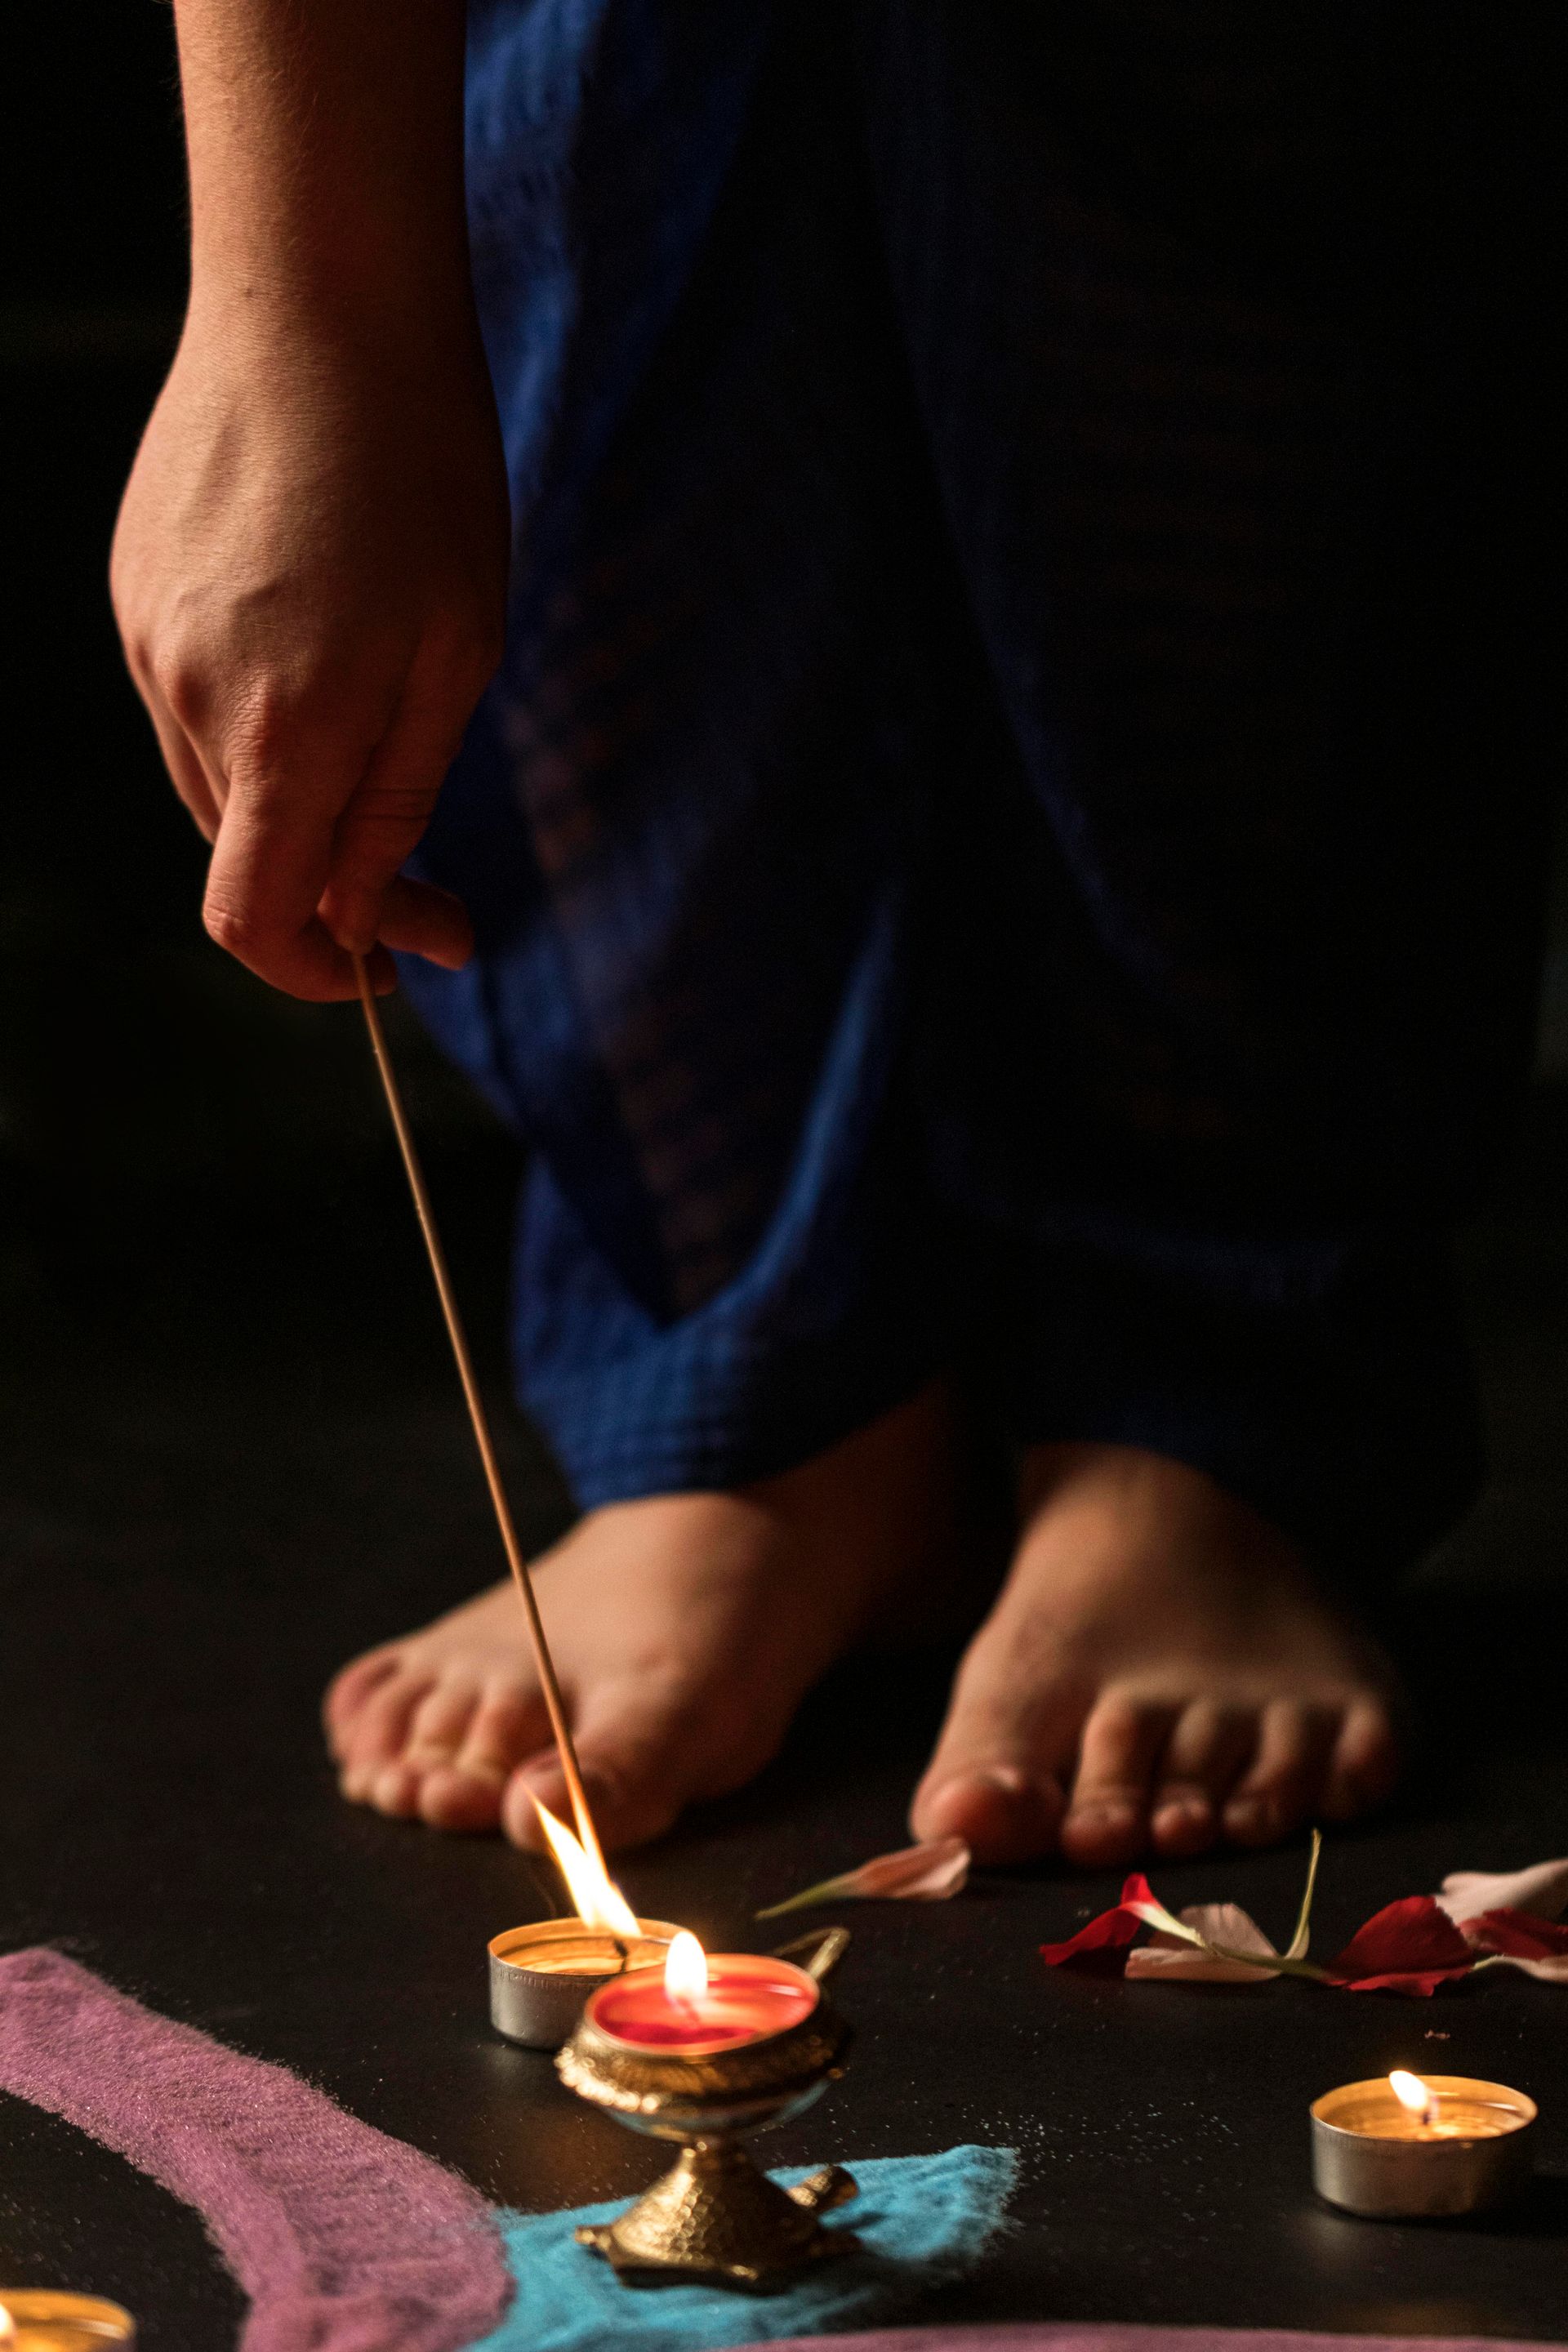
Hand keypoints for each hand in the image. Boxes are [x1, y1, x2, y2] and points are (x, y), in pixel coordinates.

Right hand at [111, 295, 509, 997]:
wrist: (320, 298)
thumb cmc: (422, 475)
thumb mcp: (455, 659)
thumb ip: (397, 805)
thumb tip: (374, 920)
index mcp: (279, 728)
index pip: (256, 920)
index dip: (323, 973)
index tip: (398, 964)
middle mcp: (188, 696)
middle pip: (245, 856)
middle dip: (336, 884)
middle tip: (436, 878)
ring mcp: (146, 639)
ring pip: (218, 783)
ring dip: (299, 799)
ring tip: (384, 727)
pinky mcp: (133, 589)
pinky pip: (192, 702)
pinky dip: (259, 722)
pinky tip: (323, 648)